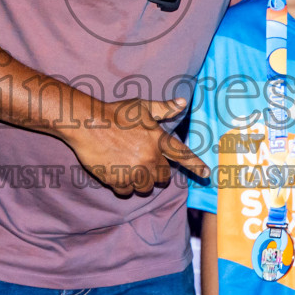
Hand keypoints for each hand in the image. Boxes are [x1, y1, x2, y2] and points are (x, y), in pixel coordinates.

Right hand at [62, 97, 207, 194]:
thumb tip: (182, 102)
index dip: (195, 165)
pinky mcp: (118, 180)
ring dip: (140, 181)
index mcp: (157, 139)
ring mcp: (134, 170)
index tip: (207, 174)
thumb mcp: (141, 106)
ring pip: (145, 188)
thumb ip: (163, 108)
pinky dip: (123, 186)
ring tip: (128, 166)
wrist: (88, 124)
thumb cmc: (114, 113)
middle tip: (143, 162)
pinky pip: (127, 191)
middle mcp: (149, 157)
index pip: (182, 154)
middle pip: (163, 177)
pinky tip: (116, 172)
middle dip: (156, 173)